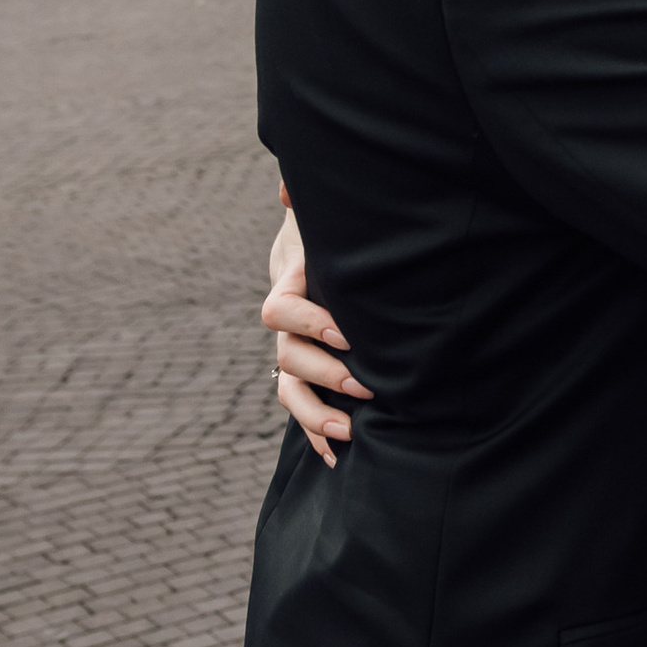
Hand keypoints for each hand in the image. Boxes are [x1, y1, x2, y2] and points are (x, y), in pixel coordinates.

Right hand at [262, 182, 367, 468]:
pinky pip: (302, 408)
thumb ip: (309, 204)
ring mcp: (295, 349)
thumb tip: (288, 190)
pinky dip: (316, 433)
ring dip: (316, 414)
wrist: (331, 246)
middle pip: (287, 357)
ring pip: (289, 389)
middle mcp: (289, 323)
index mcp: (291, 282)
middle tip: (365, 384)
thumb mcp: (325, 212)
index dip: (308, 322)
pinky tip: (338, 457)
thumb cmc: (335, 226)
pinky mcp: (309, 370)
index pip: (281, 311)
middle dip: (324, 374)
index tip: (344, 332)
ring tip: (349, 433)